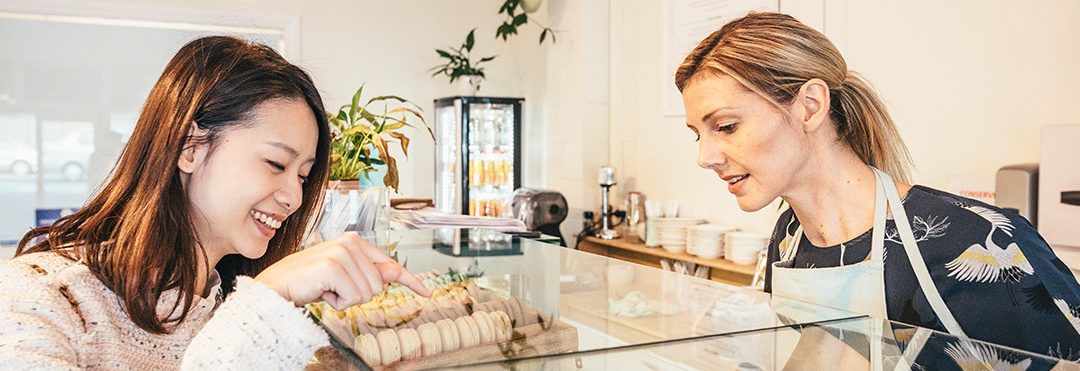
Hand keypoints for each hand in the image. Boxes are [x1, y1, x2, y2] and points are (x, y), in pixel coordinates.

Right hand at [255, 232, 430, 308]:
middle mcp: (350, 242)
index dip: (409, 281)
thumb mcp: (343, 277)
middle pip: (378, 286)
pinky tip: (321, 291)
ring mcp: (342, 252)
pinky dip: (337, 303)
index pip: (389, 264)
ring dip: (345, 299)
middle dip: (355, 294)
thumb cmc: (308, 282)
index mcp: (354, 241)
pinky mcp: (333, 266)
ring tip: (325, 288)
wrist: (276, 288)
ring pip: (367, 293)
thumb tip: (393, 273)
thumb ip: (368, 273)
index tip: (426, 292)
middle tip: (331, 288)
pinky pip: (352, 298)